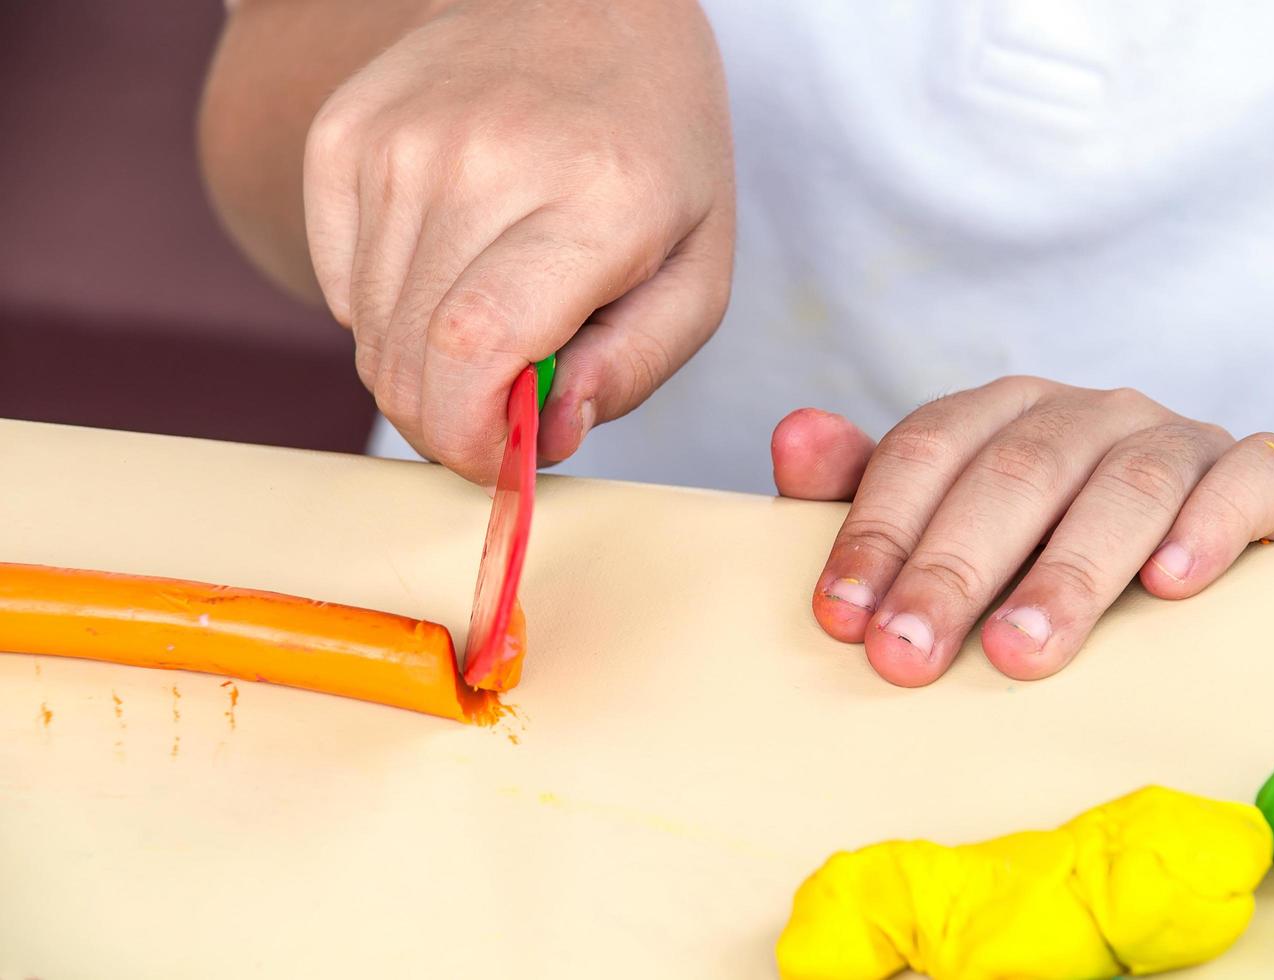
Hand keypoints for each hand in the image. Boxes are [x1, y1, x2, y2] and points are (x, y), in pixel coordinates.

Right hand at [303, 0, 733, 482]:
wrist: (587, 1)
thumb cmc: (657, 152)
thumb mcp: (698, 269)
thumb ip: (636, 365)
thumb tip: (548, 433)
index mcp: (593, 197)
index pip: (476, 348)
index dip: (470, 437)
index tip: (500, 460)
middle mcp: (481, 158)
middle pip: (410, 356)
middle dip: (444, 425)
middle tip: (493, 419)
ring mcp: (399, 140)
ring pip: (368, 330)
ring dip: (418, 369)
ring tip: (484, 328)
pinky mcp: (344, 134)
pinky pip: (337, 281)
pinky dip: (383, 311)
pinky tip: (443, 271)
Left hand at [772, 378, 1273, 685]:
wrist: (1214, 548)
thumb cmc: (1057, 547)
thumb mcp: (954, 524)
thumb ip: (866, 489)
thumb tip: (790, 438)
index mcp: (1001, 415)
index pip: (925, 452)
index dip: (878, 531)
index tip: (842, 618)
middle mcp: (1086, 413)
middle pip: (1014, 473)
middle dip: (953, 568)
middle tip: (911, 655)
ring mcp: (1177, 437)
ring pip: (1125, 484)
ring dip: (1069, 571)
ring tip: (1022, 650)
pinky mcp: (1265, 471)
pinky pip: (1248, 478)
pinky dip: (1210, 525)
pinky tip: (1173, 585)